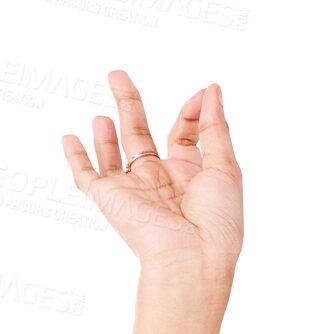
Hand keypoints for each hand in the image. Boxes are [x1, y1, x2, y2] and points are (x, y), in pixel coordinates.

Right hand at [60, 70, 242, 279]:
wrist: (193, 258)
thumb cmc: (217, 221)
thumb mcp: (225, 168)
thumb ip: (215, 128)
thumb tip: (212, 90)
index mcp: (192, 177)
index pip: (184, 137)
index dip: (192, 114)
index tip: (200, 95)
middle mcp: (161, 181)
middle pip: (141, 135)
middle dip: (131, 105)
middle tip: (118, 75)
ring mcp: (134, 189)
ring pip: (114, 152)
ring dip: (107, 133)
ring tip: (104, 113)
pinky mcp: (110, 197)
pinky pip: (86, 175)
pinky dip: (76, 157)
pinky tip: (70, 138)